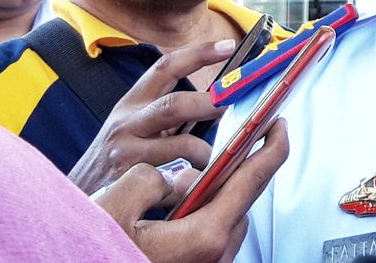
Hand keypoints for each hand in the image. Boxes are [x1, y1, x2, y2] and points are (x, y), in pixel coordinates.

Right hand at [68, 39, 234, 194]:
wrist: (75, 201)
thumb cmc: (116, 162)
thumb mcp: (132, 127)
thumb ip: (166, 113)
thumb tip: (220, 102)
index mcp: (131, 105)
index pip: (165, 68)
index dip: (199, 53)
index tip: (228, 45)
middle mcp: (126, 124)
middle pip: (174, 105)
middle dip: (209, 103)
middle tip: (232, 105)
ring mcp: (126, 154)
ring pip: (182, 146)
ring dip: (206, 153)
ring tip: (215, 162)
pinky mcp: (129, 184)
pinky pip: (175, 181)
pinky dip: (192, 183)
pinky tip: (196, 188)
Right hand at [93, 117, 288, 262]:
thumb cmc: (97, 256)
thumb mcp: (113, 210)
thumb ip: (146, 181)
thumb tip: (170, 176)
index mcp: (203, 236)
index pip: (252, 181)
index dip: (271, 147)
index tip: (279, 125)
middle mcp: (214, 254)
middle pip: (245, 197)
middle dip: (248, 163)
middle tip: (250, 137)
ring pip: (230, 214)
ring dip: (225, 188)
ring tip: (212, 167)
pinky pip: (215, 230)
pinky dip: (211, 208)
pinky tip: (190, 199)